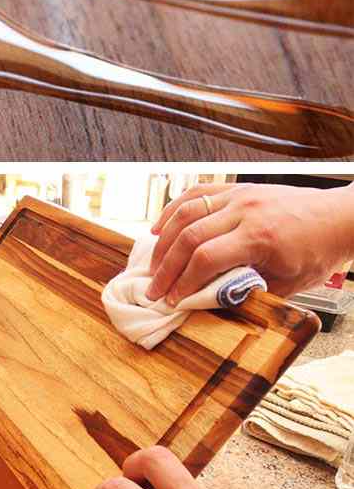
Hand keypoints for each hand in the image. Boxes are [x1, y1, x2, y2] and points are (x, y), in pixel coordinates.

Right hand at [147, 182, 353, 302]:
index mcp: (260, 237)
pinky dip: (171, 211)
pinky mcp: (237, 189)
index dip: (183, 282)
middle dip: (166, 267)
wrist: (340, 219)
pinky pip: (195, 194)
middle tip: (154, 288)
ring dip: (163, 241)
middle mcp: (245, 212)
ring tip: (153, 263)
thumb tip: (210, 299)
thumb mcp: (288, 282)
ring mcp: (239, 196)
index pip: (206, 259)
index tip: (172, 300)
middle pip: (188, 236)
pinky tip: (158, 228)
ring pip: (185, 213)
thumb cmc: (319, 253)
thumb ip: (249, 289)